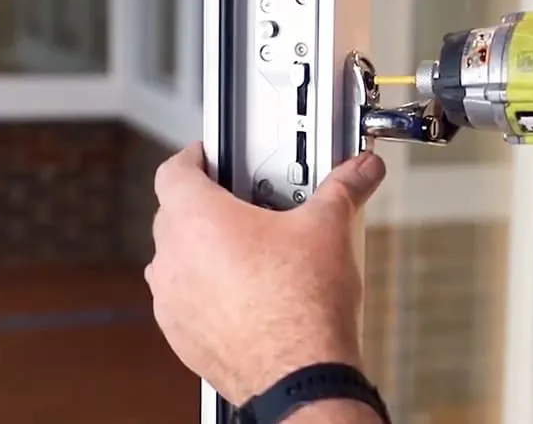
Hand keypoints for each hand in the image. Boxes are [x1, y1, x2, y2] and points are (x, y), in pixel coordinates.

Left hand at [146, 142, 385, 405]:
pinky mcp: (183, 336)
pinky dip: (209, 291)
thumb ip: (343, 188)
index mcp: (196, 218)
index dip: (194, 157)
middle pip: (176, 213)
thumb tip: (360, 170)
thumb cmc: (302, 307)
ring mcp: (172, 302)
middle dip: (211, 204)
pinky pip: (187, 300)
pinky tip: (251, 295)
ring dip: (207, 250)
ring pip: (179, 260)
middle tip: (251, 204)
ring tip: (256, 253)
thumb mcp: (329, 228)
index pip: (174, 169)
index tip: (213, 156)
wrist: (299, 374)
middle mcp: (172, 258)